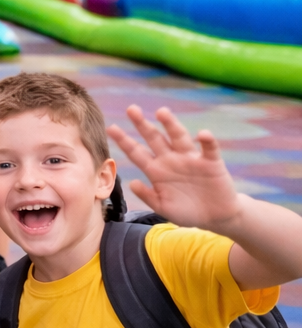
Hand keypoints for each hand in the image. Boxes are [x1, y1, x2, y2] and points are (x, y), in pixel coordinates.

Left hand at [108, 105, 240, 231]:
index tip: (111, 128)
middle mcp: (171, 160)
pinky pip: (209, 149)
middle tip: (131, 109)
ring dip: (171, 125)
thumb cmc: (187, 211)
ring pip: (179, 138)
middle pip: (154, 139)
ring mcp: (190, 160)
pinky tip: (203, 134)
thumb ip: (147, 196)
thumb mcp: (163, 207)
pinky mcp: (211, 163)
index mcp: (156, 170)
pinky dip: (207, 141)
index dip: (124, 141)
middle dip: (143, 124)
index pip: (136, 152)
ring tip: (162, 112)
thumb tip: (131, 183)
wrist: (216, 217)